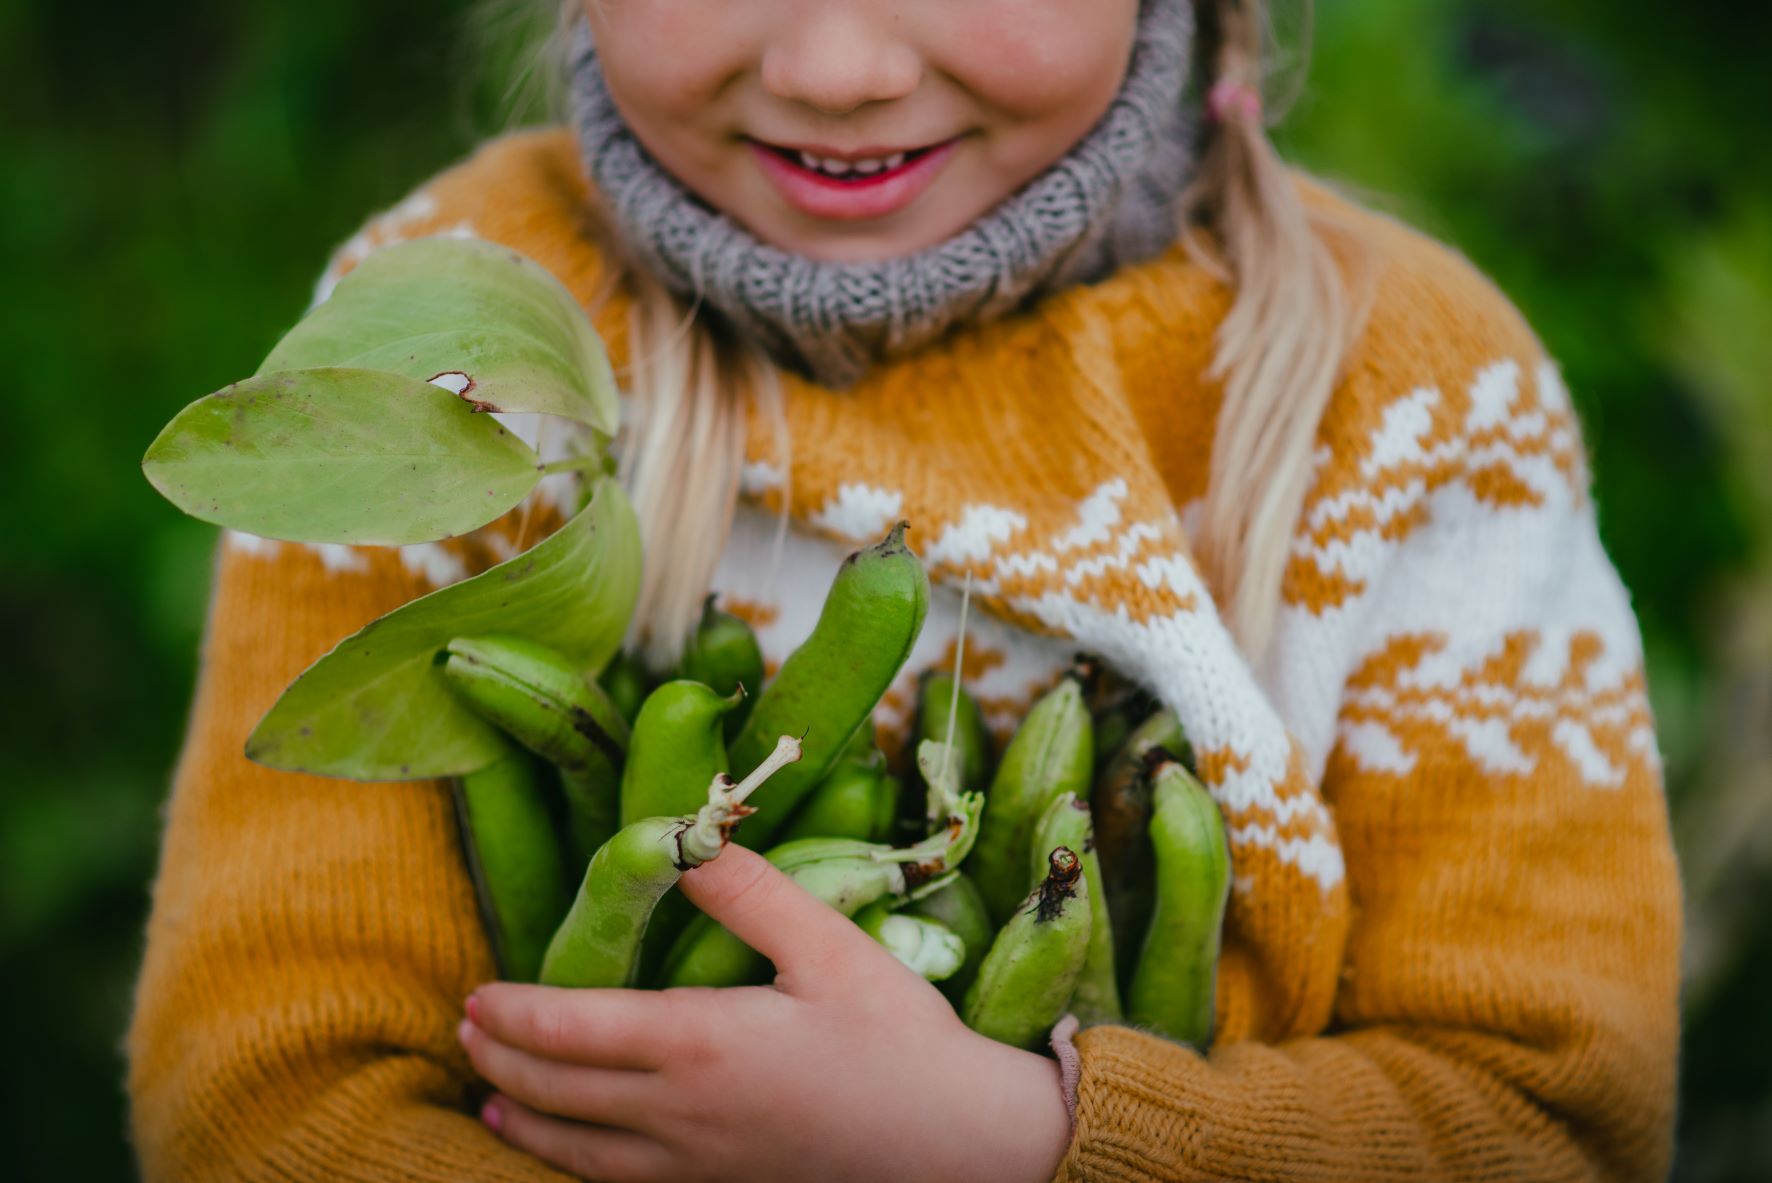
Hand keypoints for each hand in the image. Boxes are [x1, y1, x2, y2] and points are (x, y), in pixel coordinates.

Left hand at [457, 844, 1072, 1182]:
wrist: (960, 1146)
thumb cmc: (899, 1039)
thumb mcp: (830, 947)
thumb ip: (749, 893)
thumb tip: (683, 841)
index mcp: (699, 1043)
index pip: (574, 1029)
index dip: (515, 1014)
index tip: (475, 994)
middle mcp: (680, 1113)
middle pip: (561, 1092)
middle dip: (502, 1061)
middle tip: (464, 1032)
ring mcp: (698, 1164)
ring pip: (580, 1149)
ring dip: (524, 1121)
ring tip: (487, 1102)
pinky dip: (573, 1166)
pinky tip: (571, 1157)